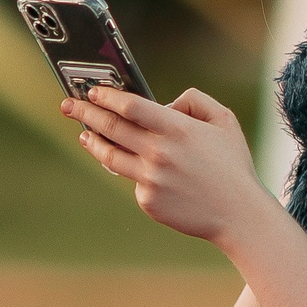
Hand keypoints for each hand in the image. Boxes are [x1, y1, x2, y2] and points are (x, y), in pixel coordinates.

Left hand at [66, 86, 271, 243]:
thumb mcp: (224, 121)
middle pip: (111, 128)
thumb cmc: (233, 166)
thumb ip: (194, 100)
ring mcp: (151, 179)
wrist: (239, 215)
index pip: (130, 107)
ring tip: (85, 135)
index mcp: (178, 129)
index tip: (92, 91)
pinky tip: (136, 168)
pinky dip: (132, 172)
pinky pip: (133, 180)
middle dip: (84, 113)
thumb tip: (164, 103)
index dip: (107, 97)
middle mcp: (159, 153)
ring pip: (110, 156)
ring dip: (93, 142)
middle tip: (68, 105)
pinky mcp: (148, 201)